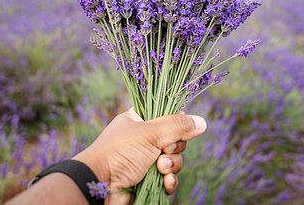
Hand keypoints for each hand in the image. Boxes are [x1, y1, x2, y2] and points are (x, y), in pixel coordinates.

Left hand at [73, 108, 206, 204]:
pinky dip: (169, 182)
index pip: (166, 117)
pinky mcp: (148, 181)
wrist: (100, 186)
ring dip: (172, 166)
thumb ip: (177, 126)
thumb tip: (202, 122)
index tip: (177, 129)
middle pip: (174, 140)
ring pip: (174, 161)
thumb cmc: (120, 152)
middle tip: (163, 151)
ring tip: (160, 169)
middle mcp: (142, 140)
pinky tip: (165, 182)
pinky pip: (169, 179)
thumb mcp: (150, 133)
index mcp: (138, 121)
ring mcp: (145, 161)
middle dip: (174, 149)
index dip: (175, 124)